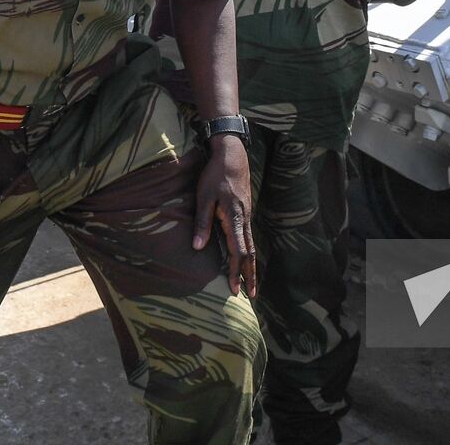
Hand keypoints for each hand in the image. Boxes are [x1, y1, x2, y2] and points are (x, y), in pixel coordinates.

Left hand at [193, 135, 255, 296]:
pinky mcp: (245, 211)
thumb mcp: (204, 197)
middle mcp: (244, 220)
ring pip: (251, 245)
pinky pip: (249, 236)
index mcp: (234, 219)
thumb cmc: (215, 175)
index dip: (237, 272)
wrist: (233, 155)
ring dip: (251, 265)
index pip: (239, 252)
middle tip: (251, 294)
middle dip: (250, 275)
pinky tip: (246, 257)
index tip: (235, 289)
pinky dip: (249, 252)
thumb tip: (197, 247)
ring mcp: (247, 215)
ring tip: (251, 282)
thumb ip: (202, 222)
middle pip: (250, 253)